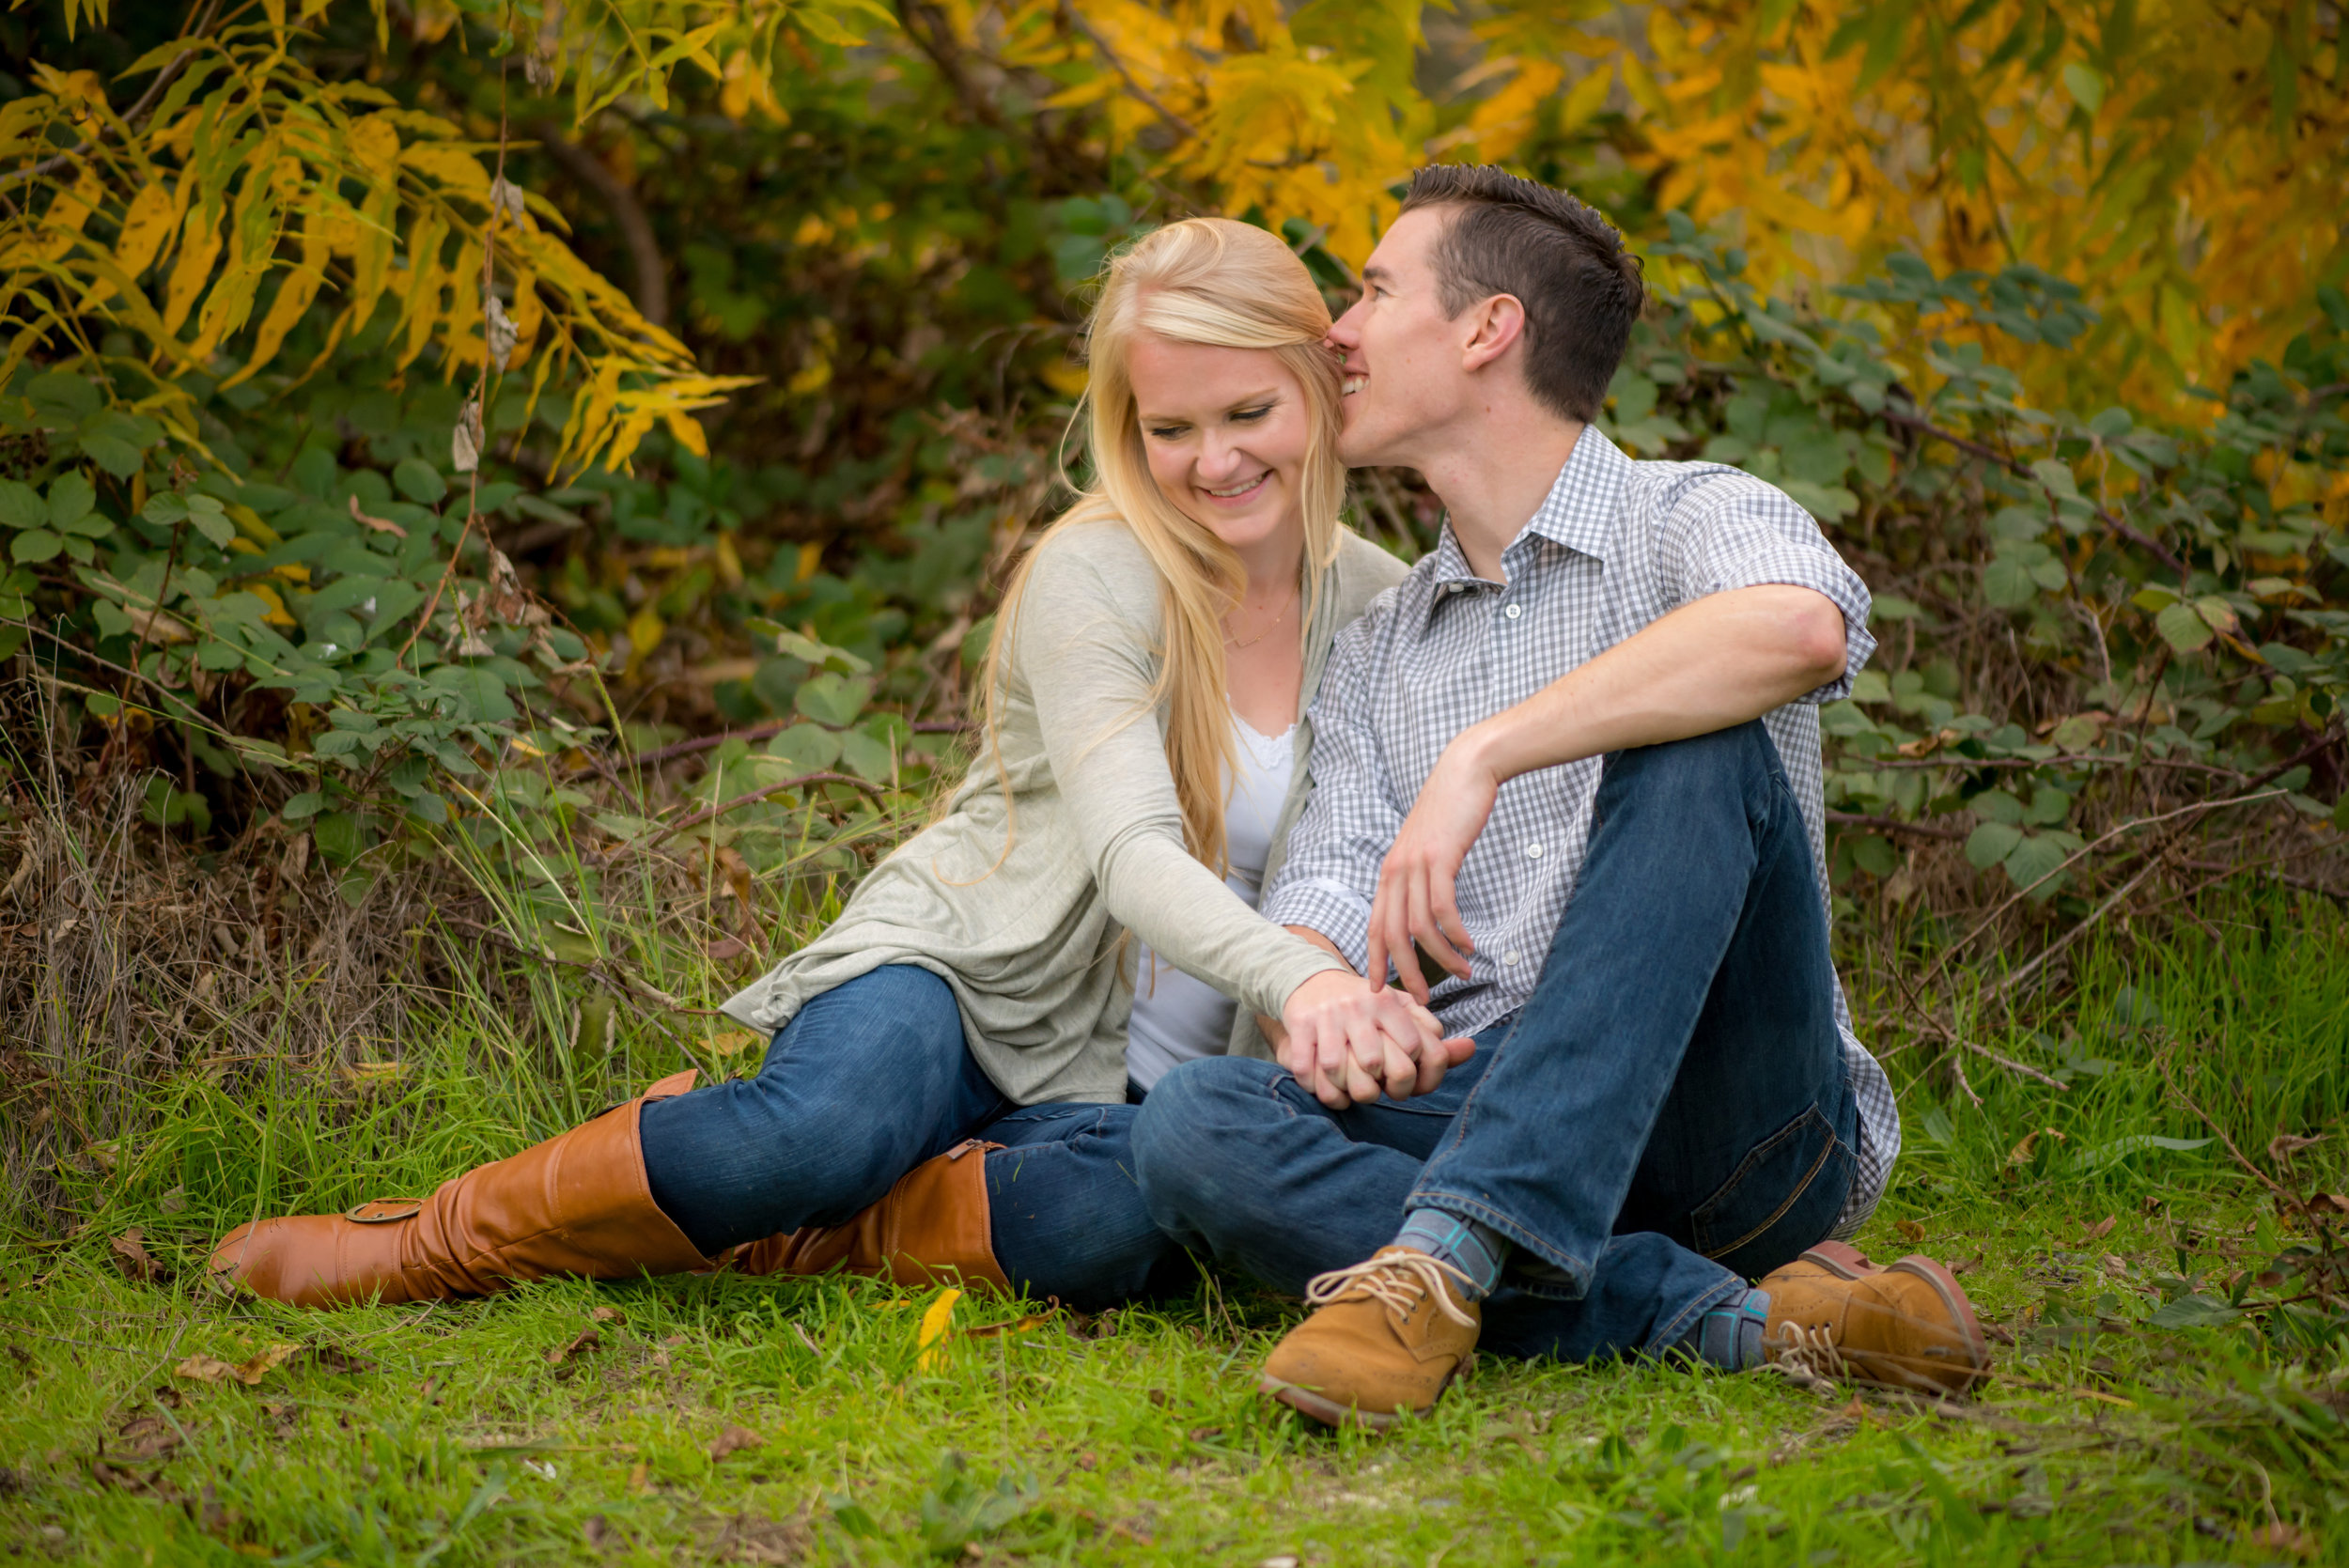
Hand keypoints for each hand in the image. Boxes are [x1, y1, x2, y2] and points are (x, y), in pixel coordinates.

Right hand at [1276, 969, 1473, 1109]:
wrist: (1310, 980)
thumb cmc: (1365, 1006)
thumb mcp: (1400, 1011)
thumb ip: (1433, 1035)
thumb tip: (1470, 1049)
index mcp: (1387, 1002)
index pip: (1415, 1047)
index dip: (1417, 1075)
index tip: (1411, 1083)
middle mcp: (1358, 1007)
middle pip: (1376, 1064)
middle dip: (1382, 1087)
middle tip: (1383, 1090)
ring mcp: (1327, 1017)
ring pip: (1339, 1071)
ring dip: (1347, 1091)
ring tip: (1353, 1091)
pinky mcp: (1299, 1027)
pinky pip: (1307, 1070)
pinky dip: (1317, 1087)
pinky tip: (1327, 1088)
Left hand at [1366, 728, 1502, 1005]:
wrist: (1466, 770)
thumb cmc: (1451, 811)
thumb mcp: (1428, 847)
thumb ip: (1422, 876)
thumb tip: (1428, 909)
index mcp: (1390, 871)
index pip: (1374, 925)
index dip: (1376, 959)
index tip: (1380, 988)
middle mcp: (1395, 870)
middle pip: (1391, 934)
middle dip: (1405, 971)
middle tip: (1422, 998)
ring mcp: (1415, 864)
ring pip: (1418, 926)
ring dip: (1440, 956)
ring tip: (1462, 972)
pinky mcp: (1439, 857)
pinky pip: (1442, 907)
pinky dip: (1454, 933)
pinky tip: (1469, 945)